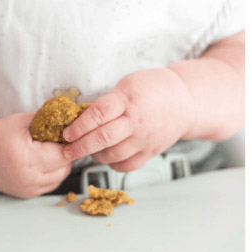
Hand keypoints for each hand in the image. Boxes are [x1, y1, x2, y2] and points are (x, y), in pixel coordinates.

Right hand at [0, 112, 71, 197]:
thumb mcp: (22, 121)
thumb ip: (47, 119)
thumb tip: (70, 119)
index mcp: (27, 158)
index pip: (62, 152)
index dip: (66, 141)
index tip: (63, 133)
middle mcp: (29, 178)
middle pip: (64, 166)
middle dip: (65, 152)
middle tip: (56, 141)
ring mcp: (29, 189)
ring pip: (61, 176)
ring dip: (60, 164)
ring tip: (47, 151)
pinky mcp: (28, 194)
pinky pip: (51, 184)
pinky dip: (52, 173)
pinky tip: (42, 162)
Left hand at [61, 69, 195, 171]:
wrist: (185, 100)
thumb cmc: (151, 88)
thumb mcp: (127, 85)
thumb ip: (107, 102)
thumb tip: (80, 119)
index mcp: (127, 100)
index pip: (98, 114)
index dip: (79, 125)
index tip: (66, 133)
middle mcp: (136, 122)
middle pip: (103, 138)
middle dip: (80, 146)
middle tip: (68, 150)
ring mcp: (144, 139)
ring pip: (113, 155)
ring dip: (95, 155)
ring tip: (87, 150)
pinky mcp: (151, 152)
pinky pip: (127, 165)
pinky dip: (112, 164)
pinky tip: (107, 157)